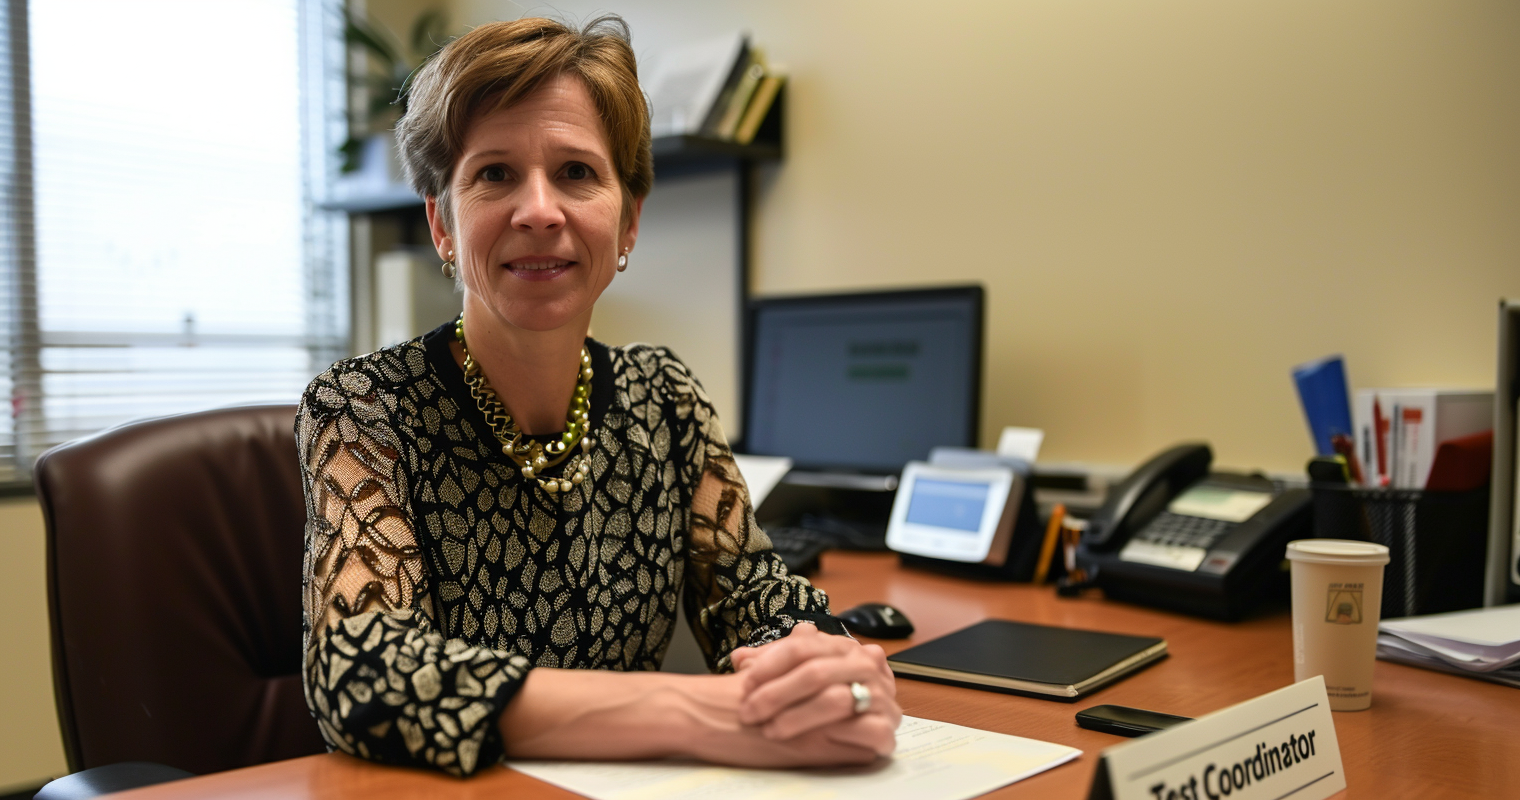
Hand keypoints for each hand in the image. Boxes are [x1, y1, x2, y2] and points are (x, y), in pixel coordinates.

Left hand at [730, 623, 900, 756]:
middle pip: (816, 672)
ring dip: (797, 717)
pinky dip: (837, 734)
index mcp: (844, 647)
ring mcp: (880, 695)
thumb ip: (770, 663)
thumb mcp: (796, 673)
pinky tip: (813, 742)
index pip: (804, 646)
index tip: (745, 682)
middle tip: (749, 711)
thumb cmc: (820, 695)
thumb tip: (740, 657)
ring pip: (836, 700)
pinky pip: (865, 729)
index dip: (770, 664)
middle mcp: (866, 665)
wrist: (865, 724)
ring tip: (770, 729)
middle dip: (776, 693)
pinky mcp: (887, 727)